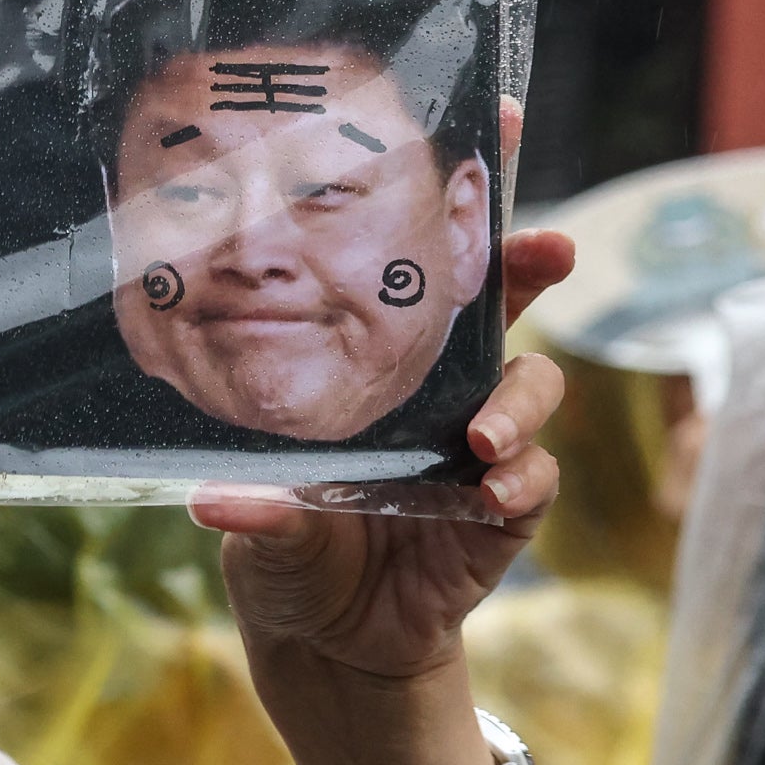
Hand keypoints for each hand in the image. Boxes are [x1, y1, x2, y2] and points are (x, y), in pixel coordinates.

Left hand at [196, 213, 574, 764]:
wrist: (319, 635)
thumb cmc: (284, 541)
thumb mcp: (256, 516)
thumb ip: (256, 505)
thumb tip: (214, 501)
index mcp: (379, 363)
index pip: (422, 271)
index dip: (460, 206)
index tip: (490, 129)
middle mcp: (439, 391)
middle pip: (504, 307)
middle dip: (532, 267)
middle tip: (550, 249)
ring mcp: (478, 448)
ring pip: (531, 391)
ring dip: (517, 403)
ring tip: (484, 434)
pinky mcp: (499, 515)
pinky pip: (530, 485)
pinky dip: (519, 485)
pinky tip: (493, 491)